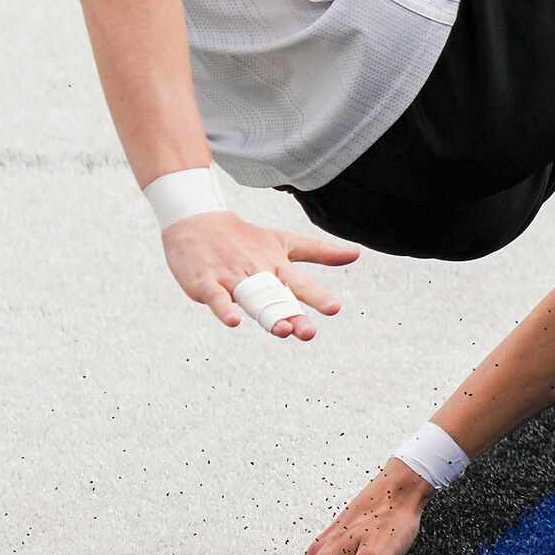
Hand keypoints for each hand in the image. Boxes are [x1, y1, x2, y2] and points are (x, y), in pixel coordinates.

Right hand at [162, 209, 355, 338]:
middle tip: (309, 333)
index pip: (299, 283)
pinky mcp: (205, 281)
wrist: (197, 221)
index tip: (334, 309)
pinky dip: (224, 308)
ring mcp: (231, 277)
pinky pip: (215, 297)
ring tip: (283, 330)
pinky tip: (234, 320)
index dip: (317, 296)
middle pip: (277, 297)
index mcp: (276, 264)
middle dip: (293, 315)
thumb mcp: (284, 241)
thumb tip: (357, 253)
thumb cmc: (245, 237)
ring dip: (266, 313)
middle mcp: (256, 271)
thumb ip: (320, 251)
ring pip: (250, 298)